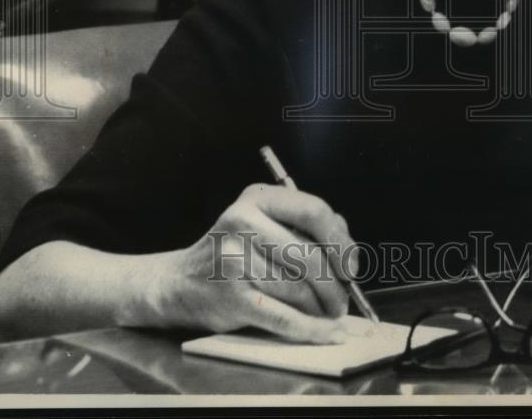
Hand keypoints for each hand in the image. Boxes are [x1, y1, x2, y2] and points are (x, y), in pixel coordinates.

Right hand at [152, 183, 358, 342]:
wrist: (179, 282)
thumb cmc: (234, 251)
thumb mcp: (263, 221)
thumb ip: (305, 227)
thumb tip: (348, 253)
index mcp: (257, 198)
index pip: (314, 212)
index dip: (341, 240)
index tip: (351, 264)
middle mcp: (243, 223)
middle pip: (309, 255)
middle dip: (335, 283)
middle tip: (344, 298)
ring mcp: (235, 260)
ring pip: (300, 289)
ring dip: (322, 307)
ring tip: (329, 313)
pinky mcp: (232, 298)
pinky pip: (284, 318)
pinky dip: (312, 329)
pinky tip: (327, 332)